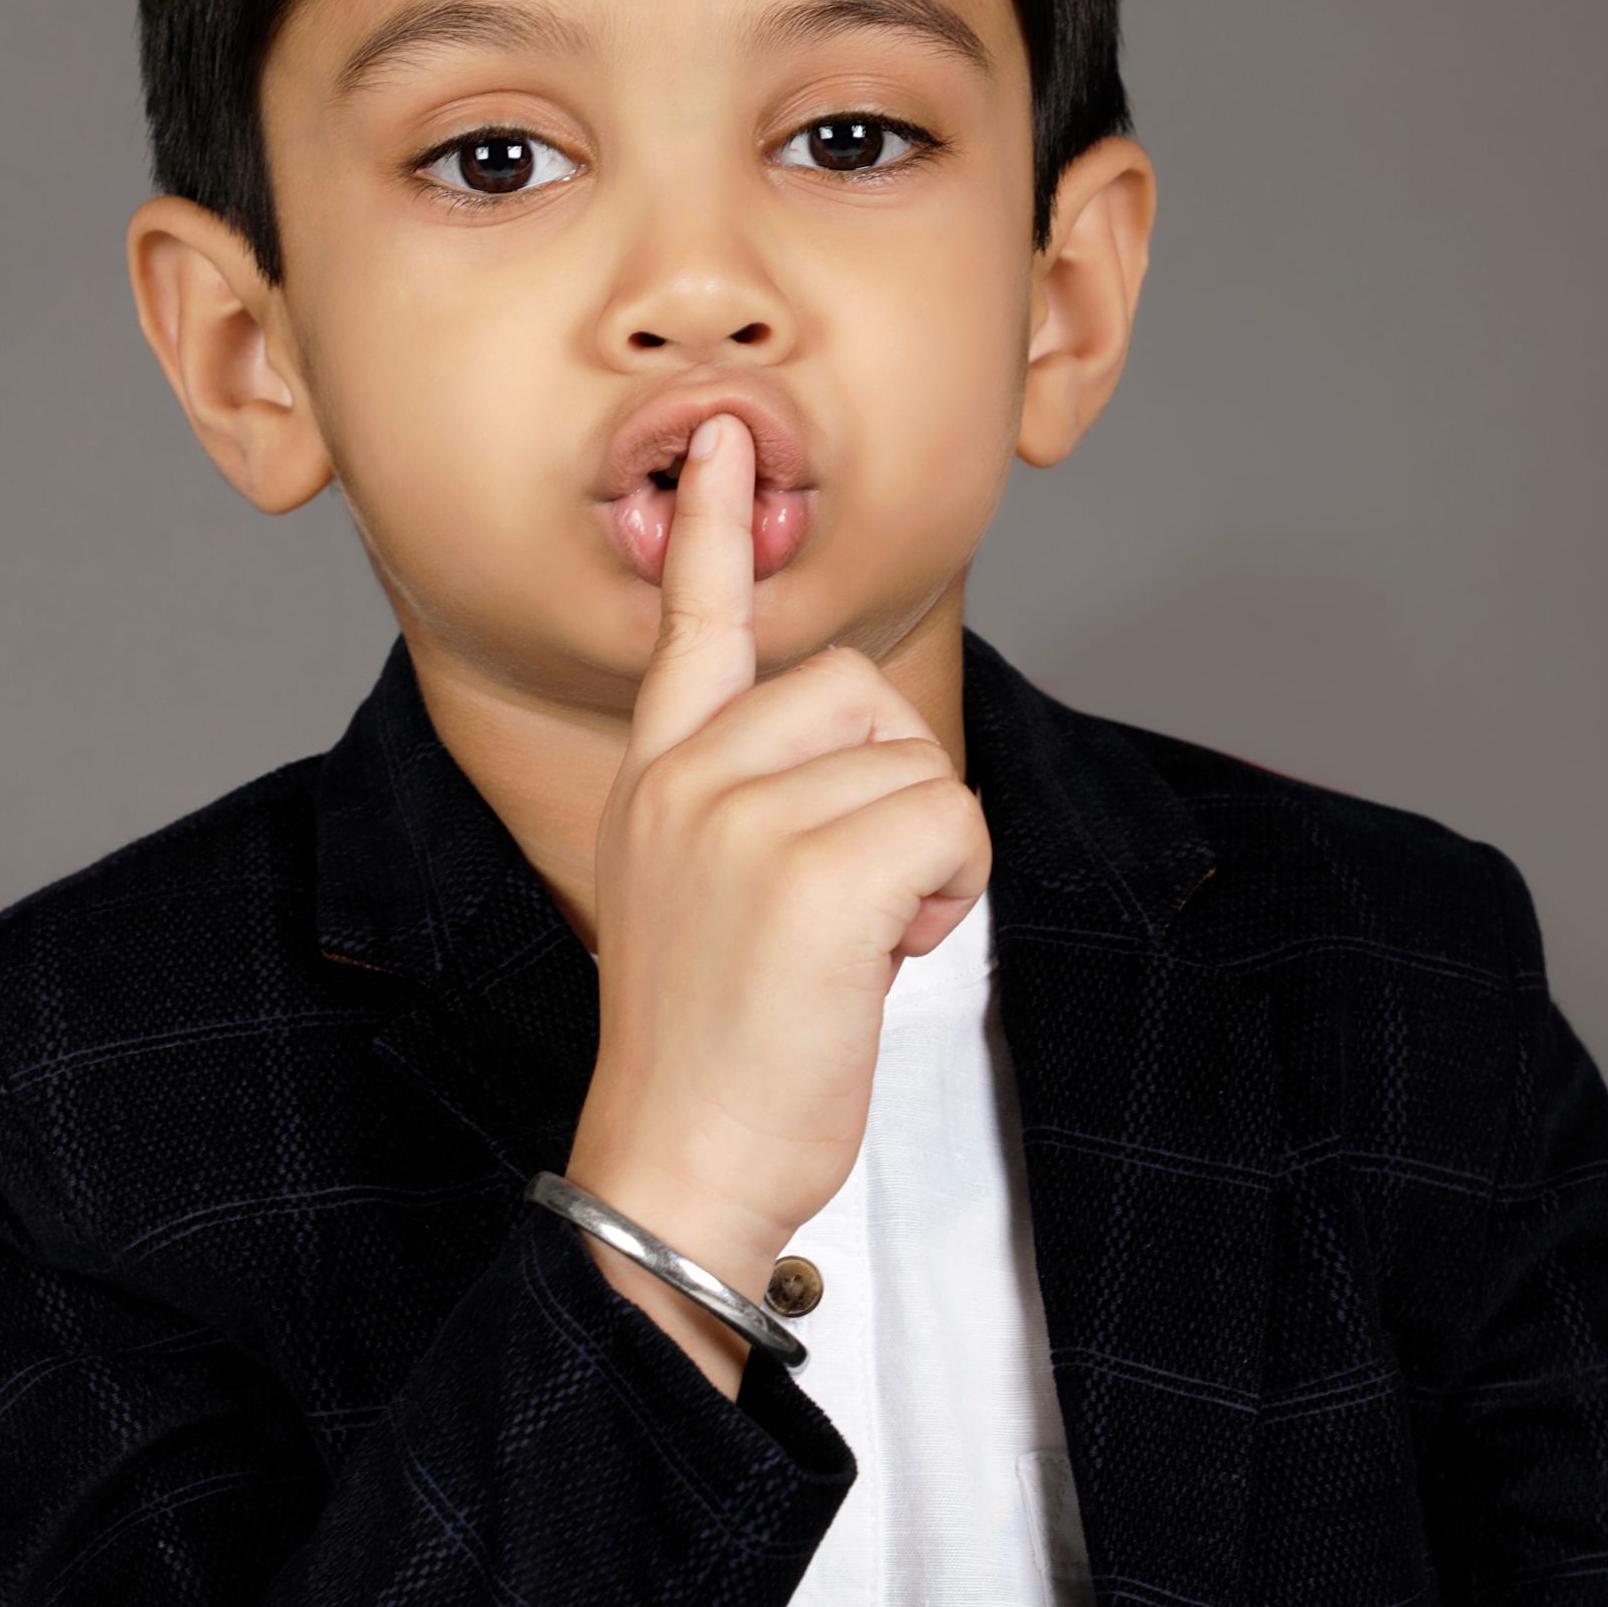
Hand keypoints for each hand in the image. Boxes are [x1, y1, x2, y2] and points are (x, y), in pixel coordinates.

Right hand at [565, 411, 992, 1326]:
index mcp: (656, 779)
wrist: (678, 1164)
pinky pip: (949, 821)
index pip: (690, 626)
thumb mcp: (691, 895)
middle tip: (850, 898)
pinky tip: (886, 955)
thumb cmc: (711, 1047)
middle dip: (891, 784)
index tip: (719, 441)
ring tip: (855, 942)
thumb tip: (856, 755)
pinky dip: (951, 892)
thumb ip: (743, 801)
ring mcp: (743, 820)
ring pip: (915, 764)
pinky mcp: (813, 876)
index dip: (710, 530)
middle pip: (856, 689)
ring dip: (926, 855)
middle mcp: (688, 778)